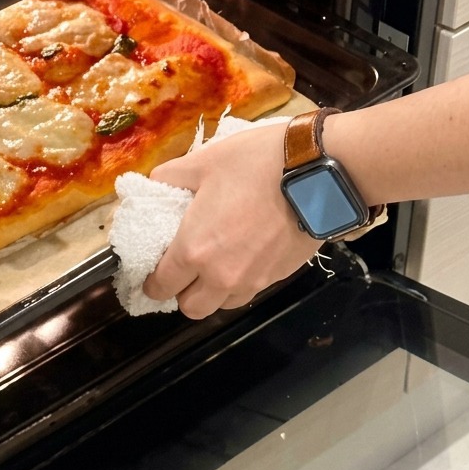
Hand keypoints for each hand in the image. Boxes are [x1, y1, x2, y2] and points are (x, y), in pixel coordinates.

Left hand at [142, 122, 321, 318]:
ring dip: (211, 293)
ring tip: (212, 265)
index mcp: (194, 250)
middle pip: (191, 308)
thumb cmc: (255, 165)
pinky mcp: (280, 277)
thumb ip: (171, 177)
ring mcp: (253, 280)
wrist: (317, 175)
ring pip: (221, 305)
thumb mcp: (204, 161)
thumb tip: (155, 183)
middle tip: (181, 270)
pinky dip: (238, 285)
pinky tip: (240, 258)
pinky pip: (249, 293)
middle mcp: (221, 275)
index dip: (151, 282)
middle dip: (181, 293)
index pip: (161, 285)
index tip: (151, 272)